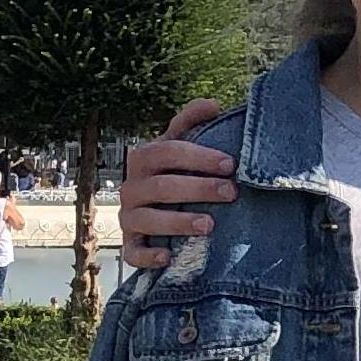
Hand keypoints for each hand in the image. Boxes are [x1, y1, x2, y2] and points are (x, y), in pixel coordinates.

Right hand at [118, 101, 236, 267]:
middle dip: (197, 188)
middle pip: (161, 186)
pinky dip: (148, 256)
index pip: (166, 152)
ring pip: (148, 219)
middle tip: (231, 192)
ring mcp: (129, 216)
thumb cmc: (173, 173)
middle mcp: (132, 187)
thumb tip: (213, 104)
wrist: (152, 209)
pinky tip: (168, 256)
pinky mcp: (130, 244)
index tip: (229, 163)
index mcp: (145, 159)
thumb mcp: (180, 144)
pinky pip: (133, 253)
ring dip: (178, 222)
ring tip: (209, 225)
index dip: (198, 156)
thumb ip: (192, 122)